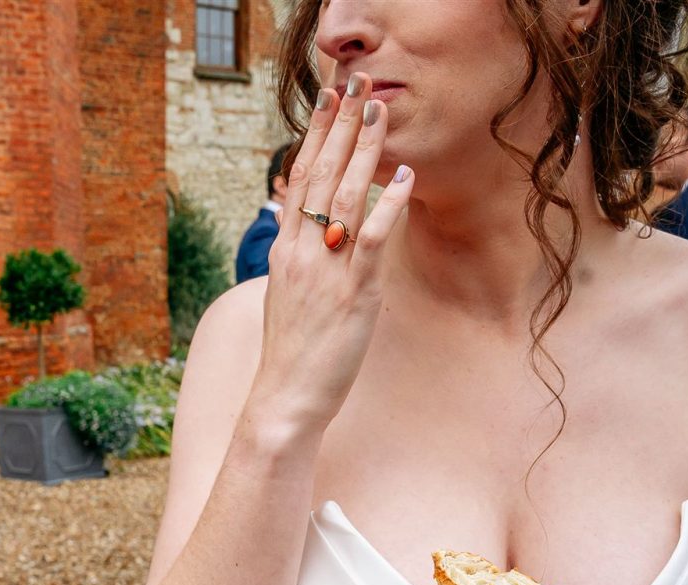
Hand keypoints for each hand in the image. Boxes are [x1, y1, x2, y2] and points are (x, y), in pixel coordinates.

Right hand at [252, 75, 415, 431]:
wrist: (284, 398)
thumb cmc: (291, 354)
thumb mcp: (286, 296)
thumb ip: (299, 258)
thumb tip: (308, 229)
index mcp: (285, 251)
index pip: (300, 180)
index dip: (316, 137)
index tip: (328, 102)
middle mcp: (302, 254)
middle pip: (322, 177)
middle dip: (340, 127)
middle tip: (354, 84)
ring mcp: (326, 273)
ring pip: (346, 198)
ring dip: (365, 151)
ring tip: (379, 111)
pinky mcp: (353, 296)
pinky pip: (372, 242)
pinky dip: (389, 207)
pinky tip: (403, 177)